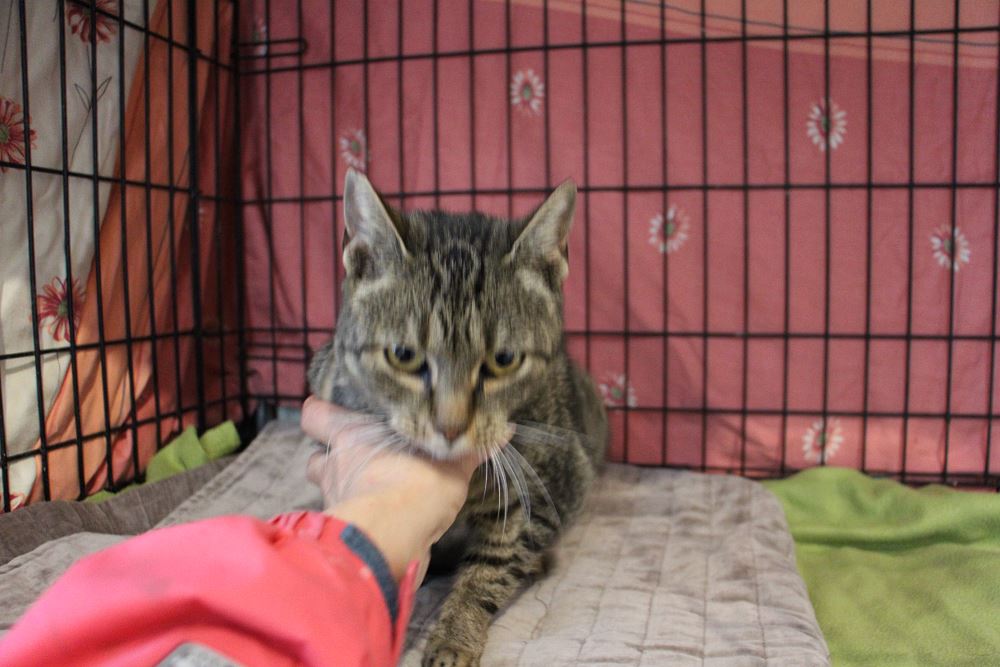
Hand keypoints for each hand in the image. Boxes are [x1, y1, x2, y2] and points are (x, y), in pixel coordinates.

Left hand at [301, 397, 495, 584]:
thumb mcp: (452, 460)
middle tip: (350, 459)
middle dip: (326, 460)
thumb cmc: (415, 481)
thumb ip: (471, 447)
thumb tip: (503, 430)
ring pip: (325, 490)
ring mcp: (335, 501)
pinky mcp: (342, 534)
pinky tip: (376, 522)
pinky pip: (343, 522)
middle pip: (312, 458)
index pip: (314, 414)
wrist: (395, 535)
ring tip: (365, 491)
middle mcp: (335, 465)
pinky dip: (354, 520)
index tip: (330, 413)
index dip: (319, 414)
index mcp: (351, 433)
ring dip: (339, 491)